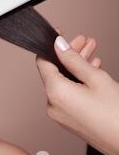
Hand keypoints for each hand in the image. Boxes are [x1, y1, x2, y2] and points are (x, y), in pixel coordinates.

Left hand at [36, 28, 118, 154]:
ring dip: (76, 66)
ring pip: (63, 83)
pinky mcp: (69, 120)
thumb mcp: (95, 78)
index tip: (59, 34)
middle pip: (55, 72)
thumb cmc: (116, 114)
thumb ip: (73, 59)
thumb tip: (58, 45)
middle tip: (84, 41)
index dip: (50, 45)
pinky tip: (91, 71)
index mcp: (54, 92)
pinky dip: (77, 82)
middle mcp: (52, 104)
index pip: (43, 62)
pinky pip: (68, 95)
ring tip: (92, 52)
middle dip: (69, 54)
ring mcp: (60, 114)